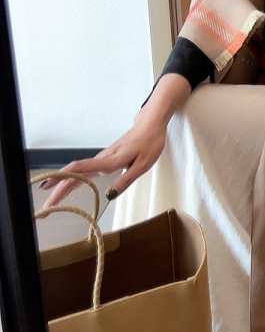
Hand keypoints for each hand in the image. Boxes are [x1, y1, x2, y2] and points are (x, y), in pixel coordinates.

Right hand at [38, 108, 166, 210]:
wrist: (151, 124)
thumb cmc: (149, 143)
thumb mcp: (143, 165)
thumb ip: (126, 180)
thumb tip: (109, 195)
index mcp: (111, 159)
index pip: (82, 168)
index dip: (64, 177)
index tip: (50, 188)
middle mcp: (103, 158)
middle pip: (75, 172)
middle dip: (59, 188)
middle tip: (46, 206)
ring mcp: (103, 157)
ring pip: (78, 171)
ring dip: (63, 184)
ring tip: (51, 199)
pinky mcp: (105, 158)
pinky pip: (84, 169)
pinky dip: (73, 178)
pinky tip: (67, 185)